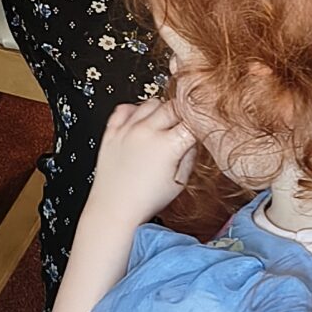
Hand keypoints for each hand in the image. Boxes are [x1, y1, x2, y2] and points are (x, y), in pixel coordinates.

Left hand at [86, 97, 197, 225]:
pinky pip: (125, 108)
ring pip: (151, 102)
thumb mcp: (180, 181)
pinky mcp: (112, 131)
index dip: (199, 123)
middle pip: (173, 106)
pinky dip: (136, 111)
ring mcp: (127, 130)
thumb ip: (190, 155)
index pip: (192, 120)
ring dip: (161, 110)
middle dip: (183, 114)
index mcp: (168, 145)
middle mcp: (146, 132)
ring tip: (164, 125)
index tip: (200, 127)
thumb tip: (194, 138)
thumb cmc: (146, 200)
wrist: (114, 208)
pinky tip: (141, 122)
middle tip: (184, 126)